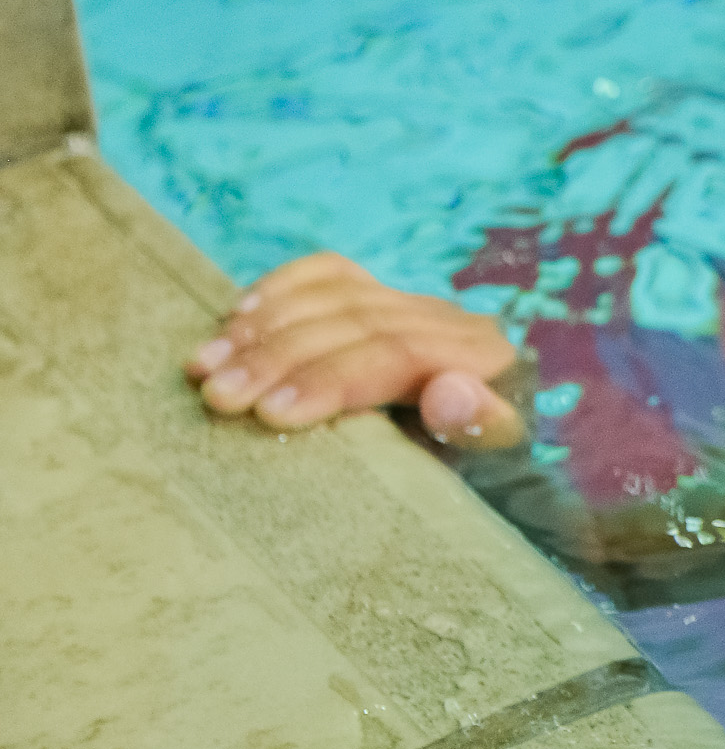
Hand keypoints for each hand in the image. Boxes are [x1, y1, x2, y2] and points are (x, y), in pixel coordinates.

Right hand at [185, 252, 526, 447]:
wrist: (494, 454)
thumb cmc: (480, 473)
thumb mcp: (492, 467)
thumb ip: (480, 430)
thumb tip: (450, 392)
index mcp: (486, 361)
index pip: (398, 355)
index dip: (331, 379)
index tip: (272, 414)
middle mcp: (452, 324)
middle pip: (357, 324)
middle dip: (280, 358)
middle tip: (219, 398)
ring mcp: (415, 306)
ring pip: (336, 296)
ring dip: (263, 328)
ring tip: (205, 366)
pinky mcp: (384, 297)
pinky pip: (331, 275)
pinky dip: (280, 289)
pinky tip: (234, 317)